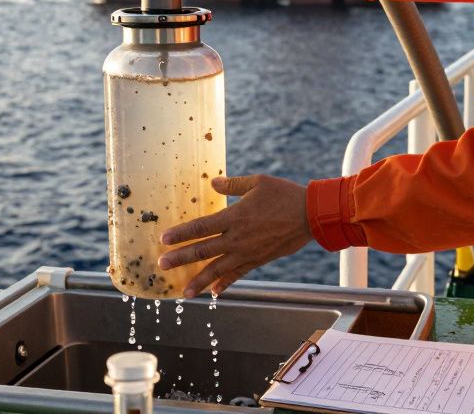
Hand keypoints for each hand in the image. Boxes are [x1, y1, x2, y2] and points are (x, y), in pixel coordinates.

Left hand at [158, 174, 311, 297]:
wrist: (311, 215)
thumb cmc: (285, 194)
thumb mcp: (258, 182)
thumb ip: (232, 185)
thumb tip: (213, 183)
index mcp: (234, 217)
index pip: (201, 227)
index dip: (181, 234)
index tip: (164, 240)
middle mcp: (238, 238)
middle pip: (203, 250)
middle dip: (181, 259)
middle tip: (162, 266)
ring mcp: (248, 252)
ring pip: (218, 269)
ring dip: (199, 281)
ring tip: (183, 292)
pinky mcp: (259, 260)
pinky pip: (238, 274)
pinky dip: (225, 283)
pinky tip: (213, 291)